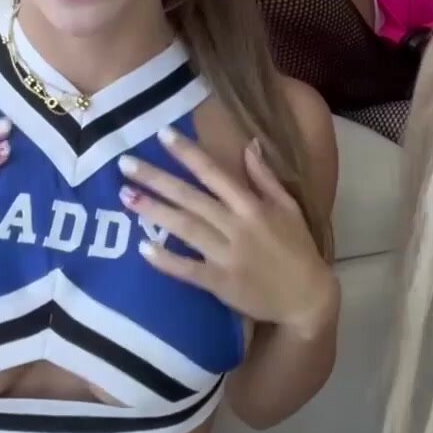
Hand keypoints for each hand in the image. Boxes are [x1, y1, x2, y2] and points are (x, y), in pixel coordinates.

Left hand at [119, 133, 334, 333]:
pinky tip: (143, 247)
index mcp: (252, 206)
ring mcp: (228, 255)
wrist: (307, 298)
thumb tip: (249, 145)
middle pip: (191, 197)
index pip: (214, 173)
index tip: (162, 134)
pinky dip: (166, 260)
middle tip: (125, 163)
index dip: (187, 153)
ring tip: (126, 195)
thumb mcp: (289, 207)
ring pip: (186, 228)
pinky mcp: (221, 283)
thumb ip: (265, 177)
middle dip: (157, 179)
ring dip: (155, 211)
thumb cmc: (297, 248)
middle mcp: (237, 226)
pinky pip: (189, 270)